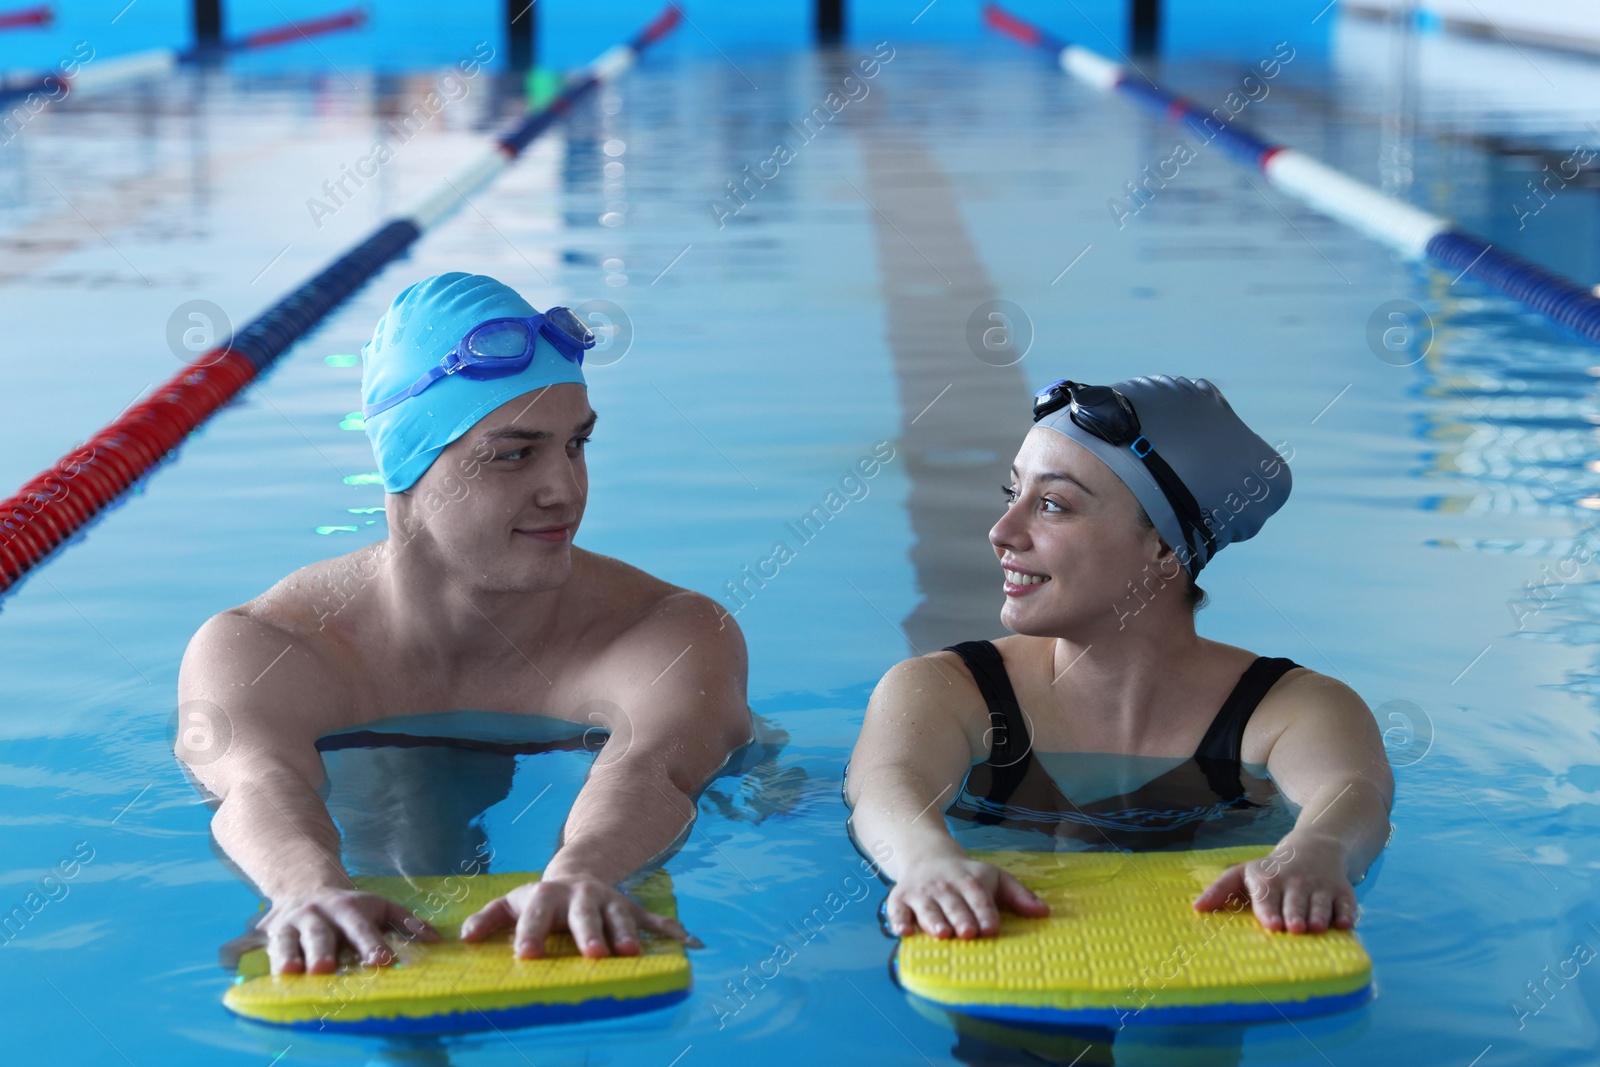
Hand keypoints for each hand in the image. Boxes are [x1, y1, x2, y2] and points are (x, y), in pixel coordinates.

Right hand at [258, 888, 440, 974]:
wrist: (302, 885)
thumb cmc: (349, 907)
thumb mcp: (379, 907)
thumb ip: (406, 923)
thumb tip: (437, 942)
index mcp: (348, 910)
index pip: (362, 929)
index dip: (371, 944)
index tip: (381, 961)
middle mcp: (317, 916)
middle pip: (320, 935)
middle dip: (322, 951)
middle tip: (325, 969)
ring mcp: (288, 925)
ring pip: (286, 941)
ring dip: (286, 956)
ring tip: (290, 972)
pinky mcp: (264, 935)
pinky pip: (259, 948)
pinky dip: (255, 960)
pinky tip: (256, 976)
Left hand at [459, 873, 698, 958]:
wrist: (580, 873)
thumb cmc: (541, 899)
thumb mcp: (513, 902)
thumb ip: (488, 918)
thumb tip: (465, 938)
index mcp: (548, 896)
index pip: (536, 916)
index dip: (530, 934)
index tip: (525, 957)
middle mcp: (582, 897)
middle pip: (585, 916)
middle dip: (589, 935)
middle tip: (592, 956)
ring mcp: (611, 902)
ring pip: (621, 918)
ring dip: (627, 934)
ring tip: (630, 955)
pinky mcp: (632, 909)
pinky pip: (655, 920)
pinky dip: (674, 932)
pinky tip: (691, 945)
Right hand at [886, 854, 1048, 938]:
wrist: (927, 856)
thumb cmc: (967, 877)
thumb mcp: (995, 878)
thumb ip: (1019, 895)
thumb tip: (1045, 913)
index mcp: (970, 881)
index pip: (979, 896)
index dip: (985, 912)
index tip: (992, 928)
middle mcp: (945, 885)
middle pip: (954, 903)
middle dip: (961, 917)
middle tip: (968, 933)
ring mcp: (921, 892)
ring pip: (927, 907)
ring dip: (933, 920)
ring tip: (942, 934)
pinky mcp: (900, 899)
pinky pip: (897, 909)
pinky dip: (898, 920)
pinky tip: (904, 932)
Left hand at [1193, 834, 1357, 933]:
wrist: (1313, 849)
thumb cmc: (1271, 871)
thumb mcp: (1243, 874)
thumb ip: (1219, 890)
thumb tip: (1196, 909)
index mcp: (1270, 880)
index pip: (1268, 896)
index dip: (1270, 910)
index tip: (1272, 924)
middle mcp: (1296, 882)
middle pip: (1295, 902)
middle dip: (1294, 915)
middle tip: (1293, 929)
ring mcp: (1321, 887)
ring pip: (1321, 904)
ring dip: (1318, 916)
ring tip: (1315, 928)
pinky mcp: (1343, 892)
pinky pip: (1347, 904)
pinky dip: (1347, 914)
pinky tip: (1345, 925)